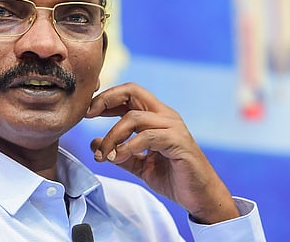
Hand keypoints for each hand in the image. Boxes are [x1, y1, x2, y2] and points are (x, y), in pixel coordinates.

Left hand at [86, 82, 240, 223]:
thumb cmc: (175, 178)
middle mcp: (166, 116)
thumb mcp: (141, 166)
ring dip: (113, 136)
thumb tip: (94, 143)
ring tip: (104, 155)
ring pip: (134, 117)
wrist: (201, 198)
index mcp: (157, 117)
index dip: (107, 98)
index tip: (88, 112)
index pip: (130, 93)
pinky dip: (128, 147)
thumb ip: (119, 153)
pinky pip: (147, 137)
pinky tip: (117, 158)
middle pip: (133, 91)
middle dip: (107, 100)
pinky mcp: (178, 142)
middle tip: (88, 115)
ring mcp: (173, 127)